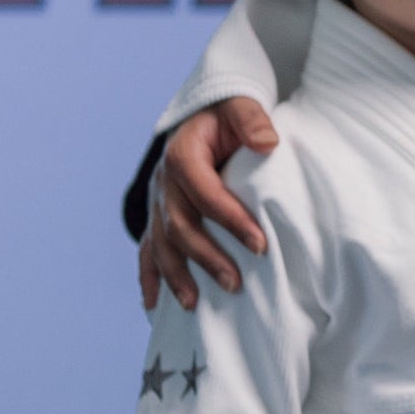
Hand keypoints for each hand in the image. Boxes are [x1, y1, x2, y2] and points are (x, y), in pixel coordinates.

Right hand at [138, 97, 278, 310]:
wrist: (206, 115)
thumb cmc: (228, 115)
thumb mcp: (241, 107)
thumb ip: (252, 120)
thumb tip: (267, 143)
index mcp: (182, 154)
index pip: (205, 192)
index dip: (230, 220)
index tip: (259, 245)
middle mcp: (163, 182)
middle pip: (179, 225)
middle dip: (206, 257)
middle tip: (235, 283)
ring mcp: (157, 201)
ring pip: (160, 243)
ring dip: (176, 275)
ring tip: (194, 303)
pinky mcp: (157, 216)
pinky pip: (147, 249)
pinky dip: (149, 278)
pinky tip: (152, 306)